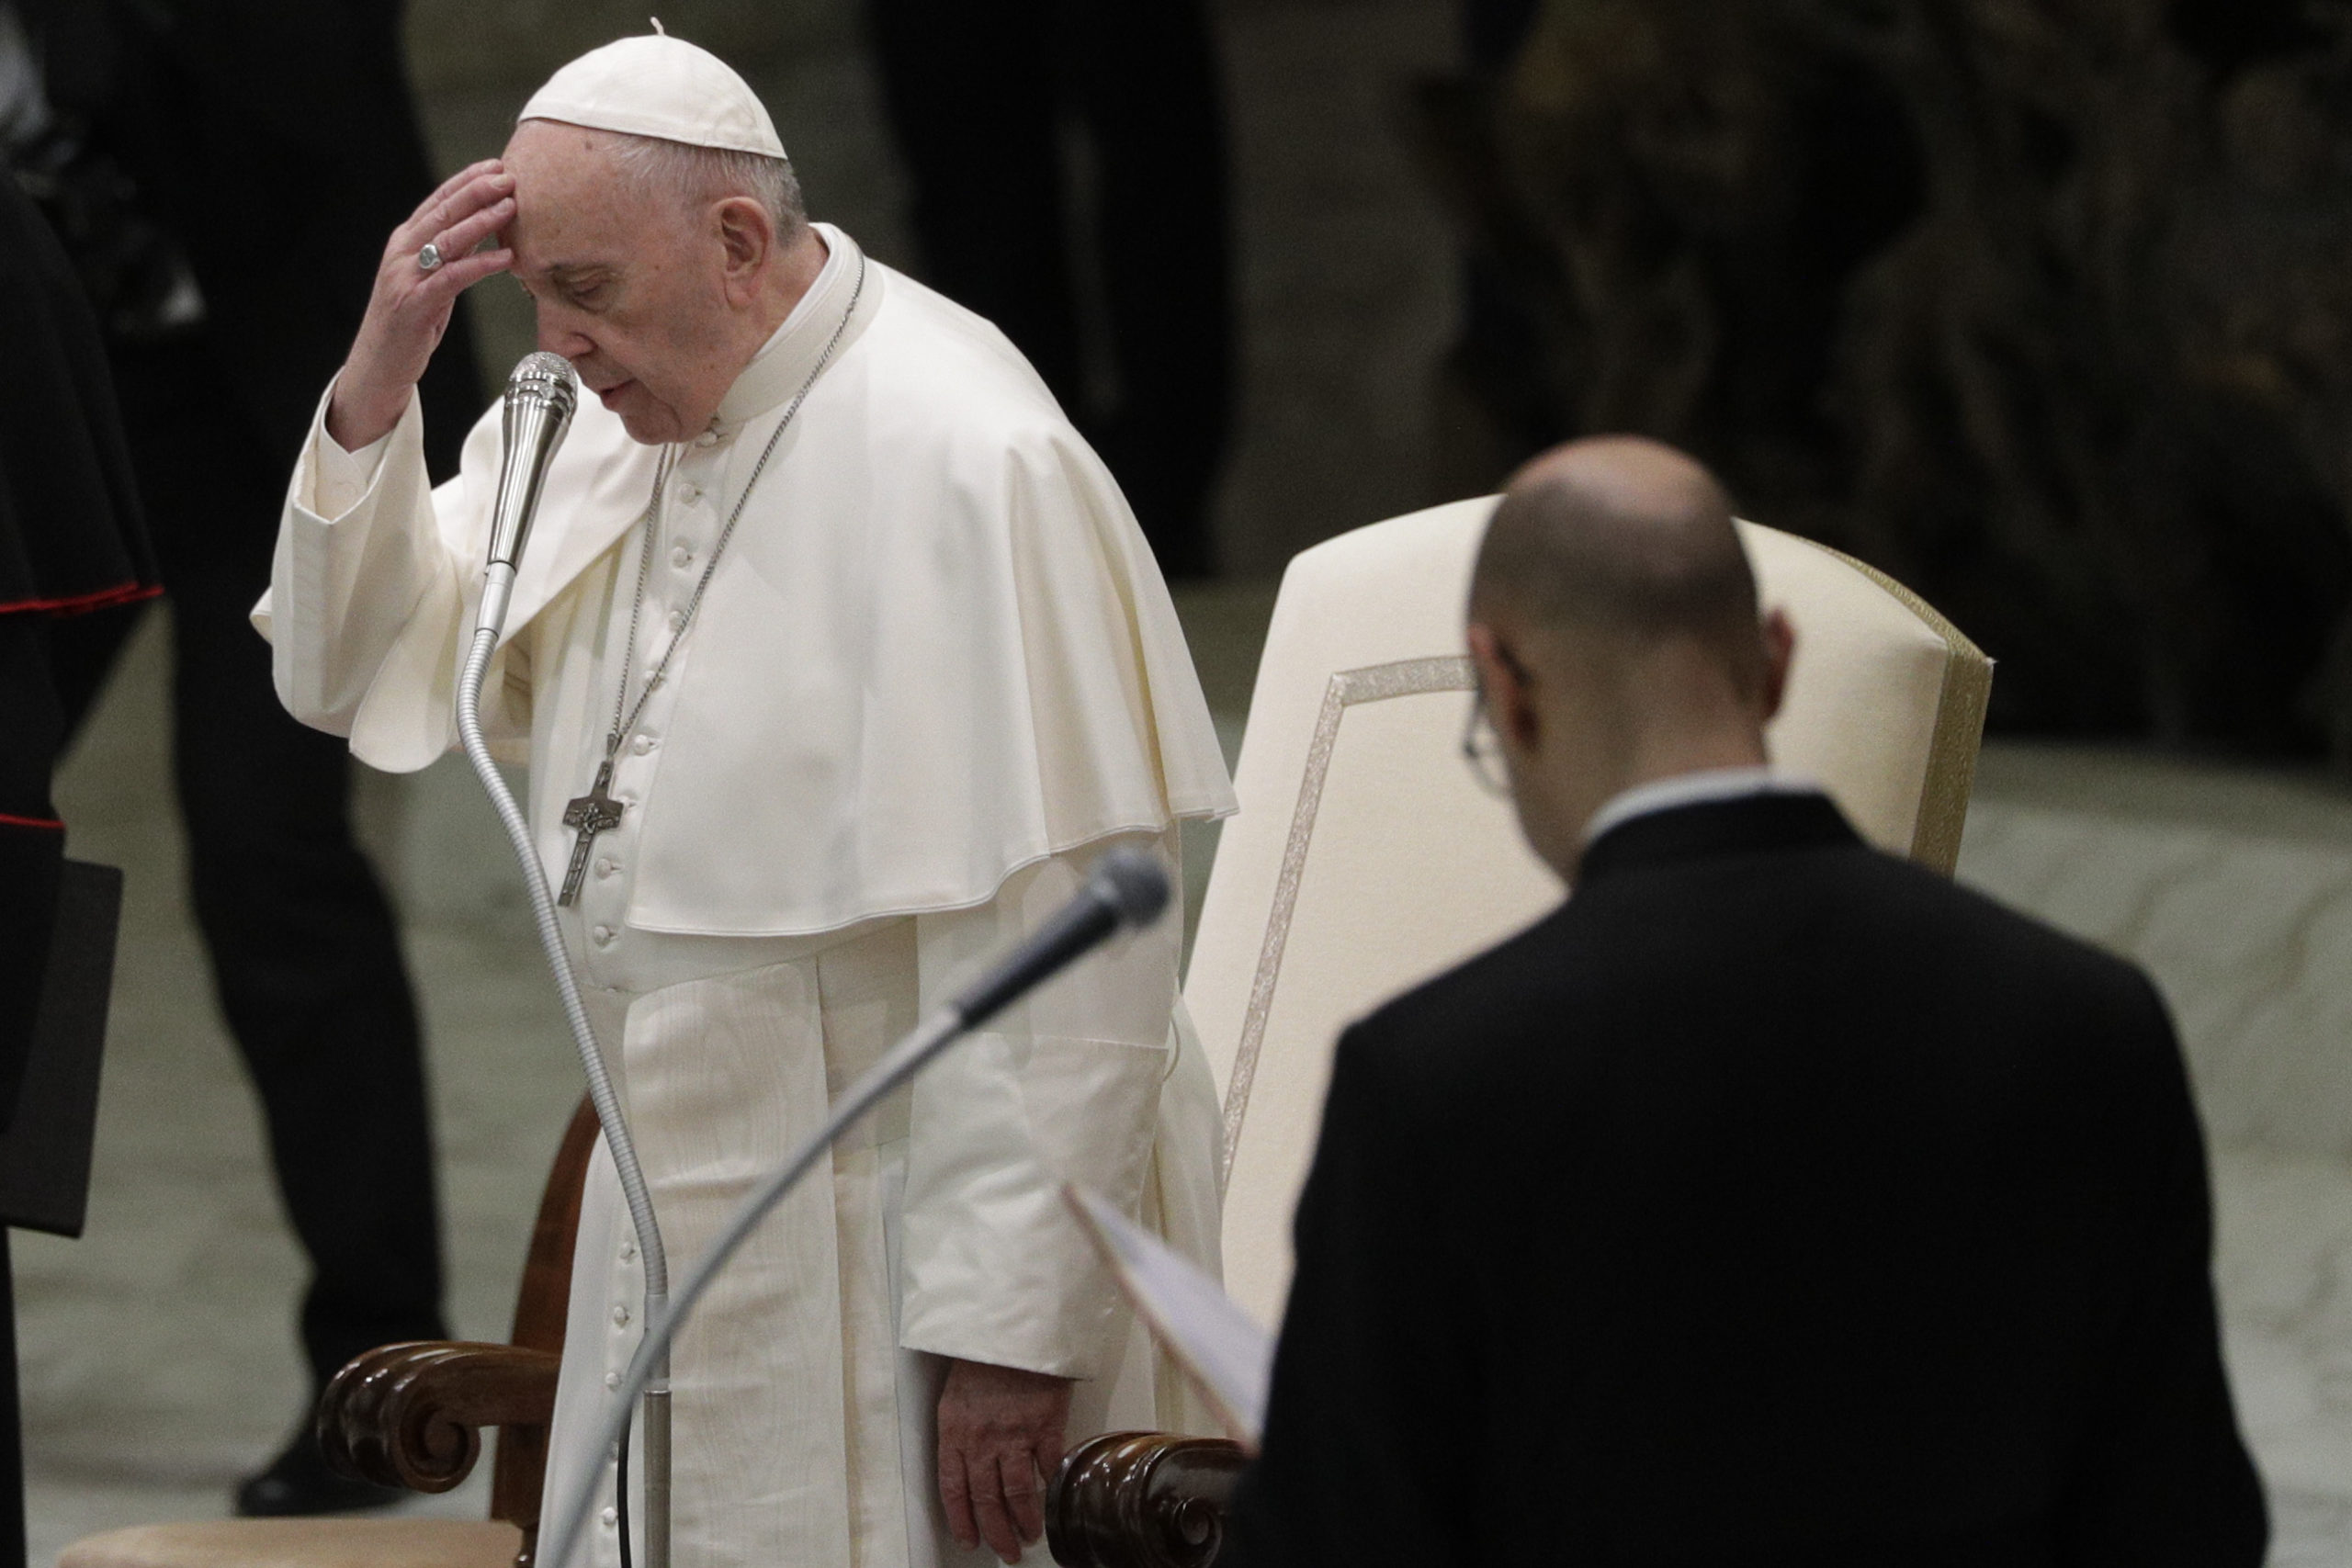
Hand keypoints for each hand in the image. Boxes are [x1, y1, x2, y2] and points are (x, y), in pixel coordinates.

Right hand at [327, 160, 516, 451]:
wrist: (379, 365)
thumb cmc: (410, 322)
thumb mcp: (433, 280)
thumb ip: (452, 253)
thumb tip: (484, 228)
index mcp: (405, 242)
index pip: (438, 201)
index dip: (467, 180)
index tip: (495, 166)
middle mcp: (402, 252)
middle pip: (442, 212)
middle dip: (476, 190)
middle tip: (507, 175)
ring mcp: (405, 276)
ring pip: (446, 239)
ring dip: (481, 220)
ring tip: (510, 207)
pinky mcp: (415, 303)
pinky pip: (452, 278)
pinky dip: (480, 265)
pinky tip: (506, 259)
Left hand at [936, 1357, 1072, 1561]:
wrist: (1013, 1327)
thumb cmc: (984, 1356)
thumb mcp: (956, 1394)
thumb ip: (961, 1431)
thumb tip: (970, 1464)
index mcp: (954, 1431)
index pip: (953, 1490)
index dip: (962, 1520)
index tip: (969, 1539)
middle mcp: (982, 1440)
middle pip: (987, 1500)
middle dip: (996, 1532)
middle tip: (1005, 1549)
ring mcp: (1015, 1435)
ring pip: (1018, 1493)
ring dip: (1025, 1520)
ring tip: (1030, 1534)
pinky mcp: (1046, 1426)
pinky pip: (1049, 1467)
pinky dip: (1051, 1486)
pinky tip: (1053, 1496)